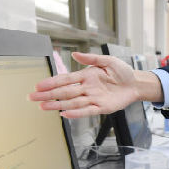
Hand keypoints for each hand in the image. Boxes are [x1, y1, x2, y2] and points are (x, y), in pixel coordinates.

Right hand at [29, 52, 161, 118]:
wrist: (136, 83)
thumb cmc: (122, 71)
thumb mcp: (108, 60)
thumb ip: (91, 58)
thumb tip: (75, 54)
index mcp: (86, 76)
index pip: (65, 79)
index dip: (52, 82)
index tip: (38, 85)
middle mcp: (87, 88)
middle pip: (64, 92)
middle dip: (48, 95)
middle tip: (32, 98)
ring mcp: (93, 98)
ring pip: (72, 103)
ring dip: (57, 105)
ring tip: (43, 107)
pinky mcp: (102, 108)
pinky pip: (87, 111)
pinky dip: (76, 113)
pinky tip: (64, 114)